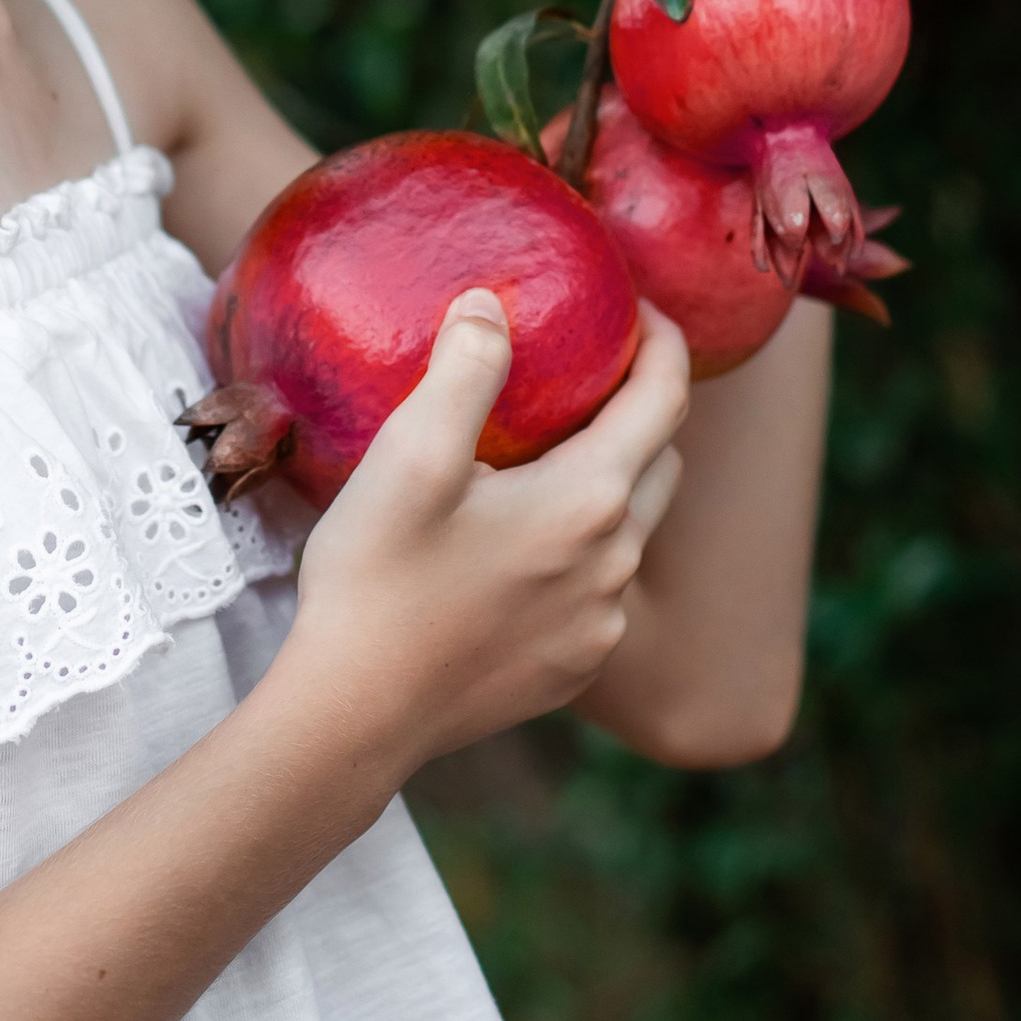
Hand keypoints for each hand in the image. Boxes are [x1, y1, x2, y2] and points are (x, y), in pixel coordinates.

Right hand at [280, 293, 692, 776]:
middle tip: (588, 373)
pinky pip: (600, 587)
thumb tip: (493, 305)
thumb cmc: (379, 580)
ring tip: (546, 453)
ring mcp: (599, 625)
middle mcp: (615, 563)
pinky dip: (583, 546)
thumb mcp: (411, 454)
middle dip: (642, 408)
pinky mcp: (571, 667)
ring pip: (633, 528)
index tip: (632, 308)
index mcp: (590, 500)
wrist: (355, 715)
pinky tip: (519, 542)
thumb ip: (465, 367)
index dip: (662, 340)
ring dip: (612, 481)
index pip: (666, 397)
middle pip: (661, 460)